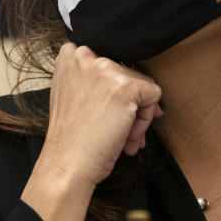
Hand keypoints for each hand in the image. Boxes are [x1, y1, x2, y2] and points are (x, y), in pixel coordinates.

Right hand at [41, 43, 163, 185]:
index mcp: (70, 55)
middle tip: (116, 132)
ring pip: (141, 85)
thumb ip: (94, 80)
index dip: (113, 90)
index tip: (106, 112)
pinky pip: (153, 96)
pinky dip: (146, 120)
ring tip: (124, 140)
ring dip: (137, 115)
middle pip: (126, 74)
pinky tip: (128, 139)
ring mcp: (105, 69)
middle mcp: (85, 54)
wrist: (66, 165)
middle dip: (127, 106)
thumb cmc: (72, 138)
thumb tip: (137, 85)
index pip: (109, 64)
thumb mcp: (74, 96)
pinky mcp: (125, 86)